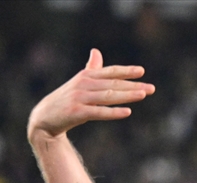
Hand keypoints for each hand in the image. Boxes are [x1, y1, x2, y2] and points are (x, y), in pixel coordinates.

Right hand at [27, 49, 154, 142]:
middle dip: (133, 86)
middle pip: (113, 84)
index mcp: (86, 76)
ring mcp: (80, 98)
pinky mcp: (77, 112)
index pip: (110, 72)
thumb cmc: (66, 99)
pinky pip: (99, 112)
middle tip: (152, 88)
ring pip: (108, 96)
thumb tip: (96, 51)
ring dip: (127, 95)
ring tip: (143, 95)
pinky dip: (113, 112)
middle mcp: (84, 84)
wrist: (45, 117)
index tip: (142, 71)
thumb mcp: (79, 82)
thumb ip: (91, 68)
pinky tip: (127, 112)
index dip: (126, 71)